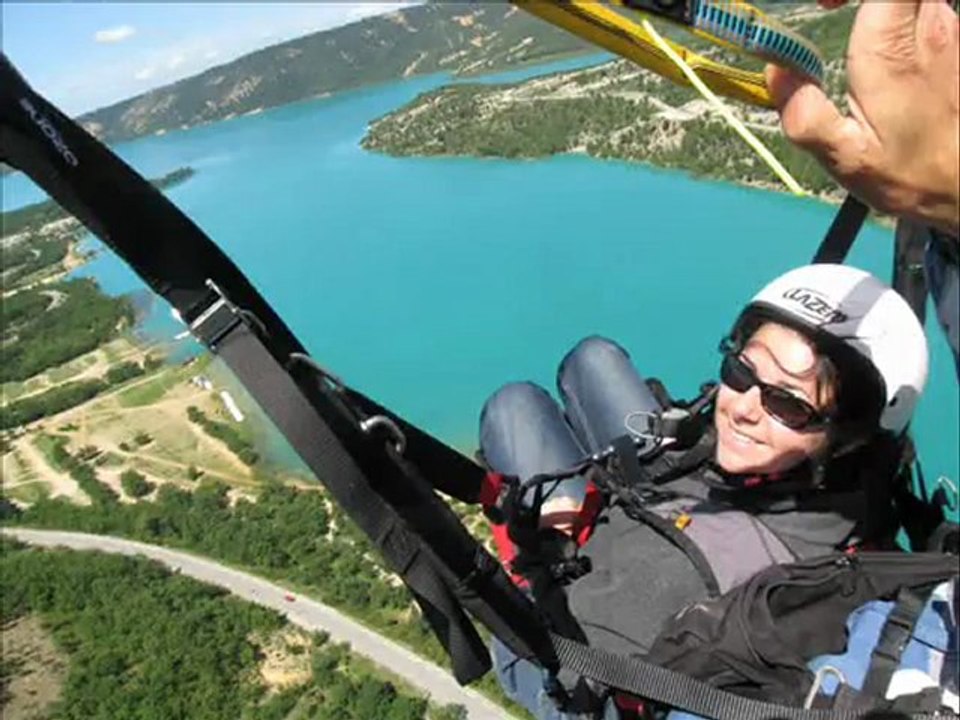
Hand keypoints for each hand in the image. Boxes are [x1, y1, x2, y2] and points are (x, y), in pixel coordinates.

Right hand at [765, 0, 959, 235]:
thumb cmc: (911, 173)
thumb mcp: (848, 159)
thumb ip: (807, 116)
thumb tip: (777, 72)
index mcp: (894, 47)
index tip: (824, 4)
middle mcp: (930, 24)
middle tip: (830, 6)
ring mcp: (949, 28)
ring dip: (877, 4)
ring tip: (849, 22)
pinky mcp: (956, 39)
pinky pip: (921, 9)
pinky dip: (895, 14)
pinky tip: (881, 45)